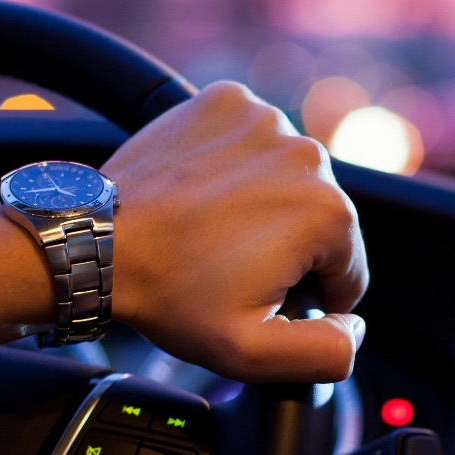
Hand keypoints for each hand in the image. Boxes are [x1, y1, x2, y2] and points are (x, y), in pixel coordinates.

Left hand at [102, 82, 367, 382]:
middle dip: (285, 248)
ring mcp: (265, 119)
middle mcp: (307, 154)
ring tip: (211, 230)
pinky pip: (252, 140)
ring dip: (263, 203)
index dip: (305, 297)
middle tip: (226, 266)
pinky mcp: (228, 101)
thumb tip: (355, 327)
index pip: (347, 270)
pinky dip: (235, 164)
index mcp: (328, 213)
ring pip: (287, 178)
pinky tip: (203, 192)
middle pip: (320, 220)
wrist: (99, 242)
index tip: (255, 295)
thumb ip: (326, 353)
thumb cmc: (169, 294)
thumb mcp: (253, 353)